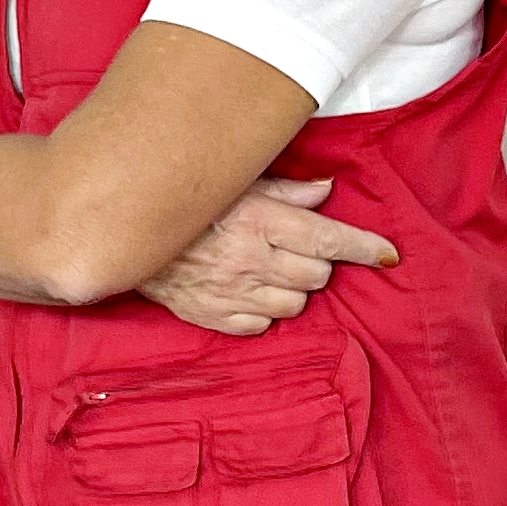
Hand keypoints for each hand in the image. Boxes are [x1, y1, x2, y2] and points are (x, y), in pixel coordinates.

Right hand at [136, 177, 397, 337]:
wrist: (118, 233)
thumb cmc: (180, 200)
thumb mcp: (233, 181)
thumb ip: (285, 190)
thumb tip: (327, 190)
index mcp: (258, 221)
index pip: (328, 239)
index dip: (364, 248)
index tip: (388, 254)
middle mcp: (250, 261)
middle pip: (317, 274)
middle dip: (316, 261)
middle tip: (294, 246)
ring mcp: (231, 294)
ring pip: (296, 303)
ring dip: (293, 286)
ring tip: (269, 267)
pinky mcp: (213, 317)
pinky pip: (262, 324)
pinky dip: (264, 309)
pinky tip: (248, 289)